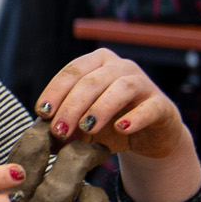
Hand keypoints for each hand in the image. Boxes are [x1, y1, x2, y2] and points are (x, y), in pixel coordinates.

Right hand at [0, 126, 133, 201]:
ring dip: (95, 191)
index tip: (50, 127)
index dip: (40, 136)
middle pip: (68, 175)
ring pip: (97, 199)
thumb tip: (35, 140)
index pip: (24, 163)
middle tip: (90, 146)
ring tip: (88, 195)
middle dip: (81, 152)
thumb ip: (9, 195)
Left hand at [33, 48, 189, 160]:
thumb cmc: (109, 124)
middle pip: (92, 80)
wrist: (148, 136)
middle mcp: (120, 67)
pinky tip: (120, 128)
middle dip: (72, 106)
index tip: (42, 113)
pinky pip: (149, 107)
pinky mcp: (162, 104)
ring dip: (100, 108)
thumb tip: (38, 138)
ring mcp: (144, 83)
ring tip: (86, 128)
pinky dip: (134, 117)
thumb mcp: (81, 125)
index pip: (72, 71)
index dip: (55, 91)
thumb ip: (63, 126)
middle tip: (60, 130)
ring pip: (121, 88)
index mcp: (96, 64)